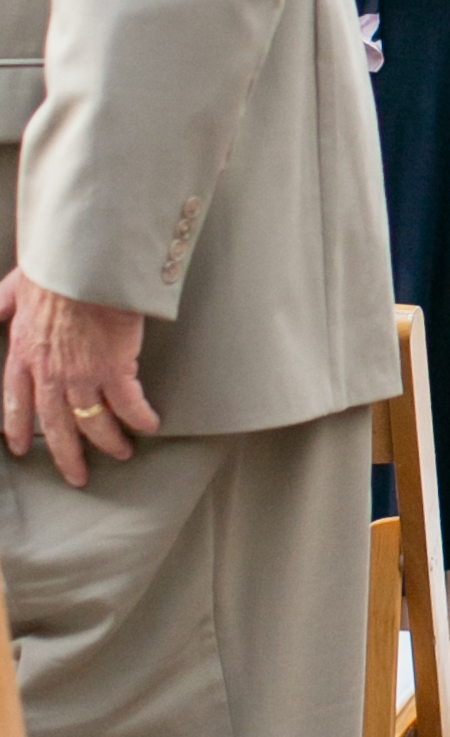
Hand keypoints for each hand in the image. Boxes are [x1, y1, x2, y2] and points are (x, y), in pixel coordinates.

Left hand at [0, 272, 159, 485]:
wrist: (87, 262)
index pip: (15, 401)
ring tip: (121, 453)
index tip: (19, 446)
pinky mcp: (114, 368)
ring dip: (108, 442)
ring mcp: (81, 374)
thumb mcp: (15, 286)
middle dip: (67, 455)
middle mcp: (49, 372)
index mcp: (23, 353)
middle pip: (55, 425)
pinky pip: (128, 405)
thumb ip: (3, 303)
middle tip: (77, 475)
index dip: (17, 427)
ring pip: (92, 423)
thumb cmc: (56, 267)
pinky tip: (148, 426)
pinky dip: (139, 419)